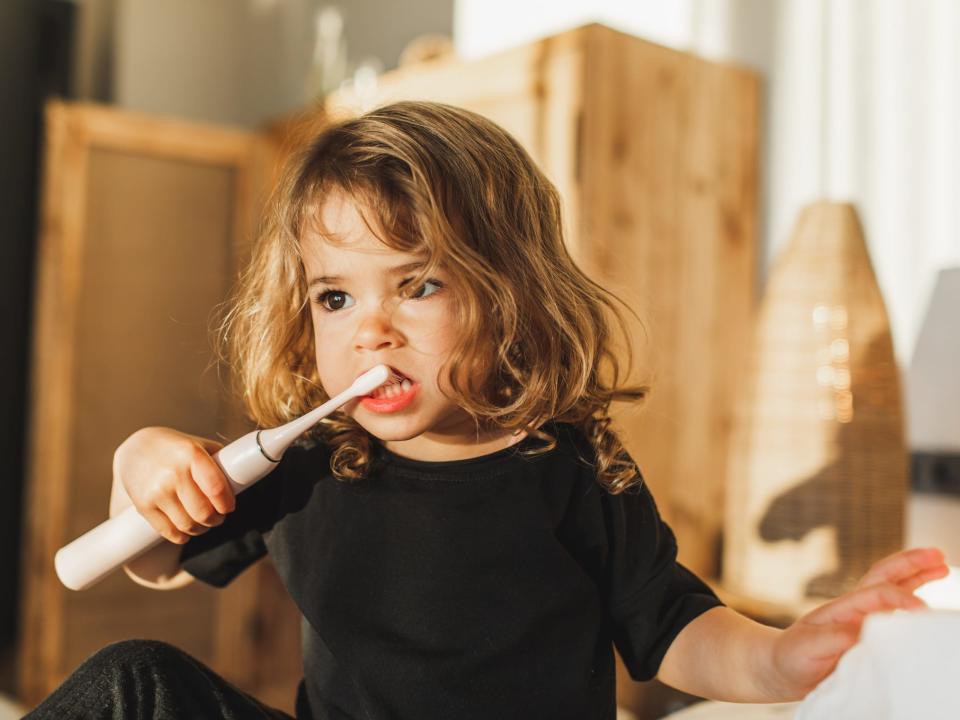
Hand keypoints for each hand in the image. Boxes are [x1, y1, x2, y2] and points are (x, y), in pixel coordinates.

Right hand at [113, 427, 233, 543]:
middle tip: (218, 517)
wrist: (136, 450)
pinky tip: (186, 528)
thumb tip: (244, 480)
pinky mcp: (144, 506)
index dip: (226, 504)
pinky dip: (182, 536)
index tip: (229, 507)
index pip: (216, 488)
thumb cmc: (177, 449)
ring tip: (203, 522)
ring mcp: (157, 491)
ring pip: (188, 525)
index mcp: (191, 455)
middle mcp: (173, 473)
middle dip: (216, 519)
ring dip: (201, 529)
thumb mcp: (199, 445)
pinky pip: (170, 532)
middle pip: (203, 513)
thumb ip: (220, 462)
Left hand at [766, 547, 948, 698]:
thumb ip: (835, 638)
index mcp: (843, 609)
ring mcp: (861, 618)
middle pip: (885, 577)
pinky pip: (893, 610)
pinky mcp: (866, 632)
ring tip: (942, 565)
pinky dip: (910, 598)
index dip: (901, 599)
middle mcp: (855, 609)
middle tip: (939, 555)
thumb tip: (863, 632)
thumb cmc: (792, 656)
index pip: (878, 594)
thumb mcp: (808, 646)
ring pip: (892, 588)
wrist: (779, 667)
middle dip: (912, 565)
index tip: (922, 611)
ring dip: (916, 575)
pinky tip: (924, 597)